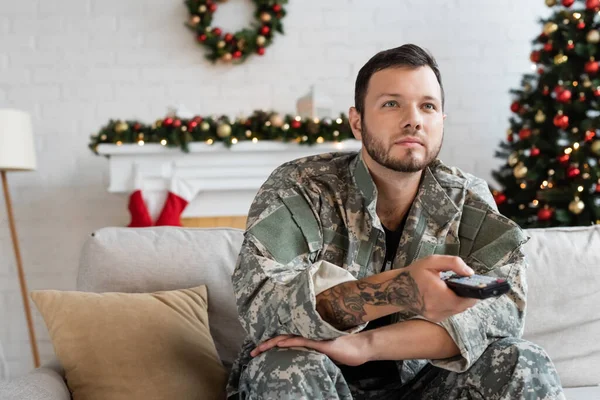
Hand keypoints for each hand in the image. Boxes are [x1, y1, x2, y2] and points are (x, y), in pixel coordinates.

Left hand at [251, 334, 370, 365]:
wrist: (360, 348)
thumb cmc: (343, 350)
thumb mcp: (322, 354)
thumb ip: (311, 353)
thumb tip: (301, 358)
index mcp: (307, 337)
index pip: (284, 339)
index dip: (270, 344)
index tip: (257, 351)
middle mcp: (307, 334)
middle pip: (282, 337)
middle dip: (266, 344)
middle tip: (252, 352)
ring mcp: (314, 336)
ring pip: (289, 337)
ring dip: (273, 342)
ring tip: (260, 348)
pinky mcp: (321, 342)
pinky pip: (303, 341)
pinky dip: (290, 342)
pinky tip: (280, 344)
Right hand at [406, 255, 478, 322]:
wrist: (398, 289)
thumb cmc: (415, 273)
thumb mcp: (432, 261)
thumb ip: (453, 263)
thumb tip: (470, 273)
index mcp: (437, 293)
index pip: (465, 299)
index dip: (475, 293)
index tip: (480, 286)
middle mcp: (437, 308)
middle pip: (464, 305)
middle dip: (469, 296)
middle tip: (470, 285)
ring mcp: (436, 315)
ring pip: (459, 310)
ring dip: (462, 300)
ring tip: (460, 289)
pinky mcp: (436, 318)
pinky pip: (452, 312)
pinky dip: (454, 304)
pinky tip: (450, 295)